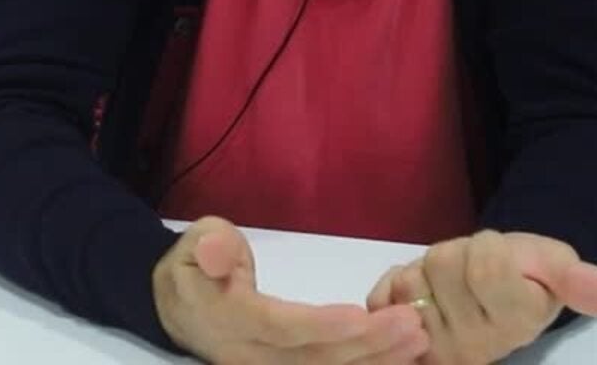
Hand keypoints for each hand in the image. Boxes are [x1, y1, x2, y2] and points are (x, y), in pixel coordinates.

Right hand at [155, 216, 431, 363]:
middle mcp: (250, 355)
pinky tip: (400, 358)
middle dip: (366, 345)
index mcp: (229, 320)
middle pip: (313, 358)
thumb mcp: (195, 243)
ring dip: (374, 361)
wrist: (178, 307)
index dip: (320, 325)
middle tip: (412, 324)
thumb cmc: (195, 266)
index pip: (279, 327)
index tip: (362, 316)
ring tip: (417, 341)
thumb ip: (210, 247)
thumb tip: (217, 252)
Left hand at [364, 230, 596, 364]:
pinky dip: (395, 284)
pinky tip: (418, 295)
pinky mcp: (398, 345)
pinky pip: (382, 294)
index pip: (487, 262)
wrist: (492, 289)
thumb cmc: (527, 275)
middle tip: (474, 271)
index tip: (505, 260)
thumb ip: (583, 282)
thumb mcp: (557, 266)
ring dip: (427, 269)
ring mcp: (434, 349)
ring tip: (450, 285)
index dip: (492, 247)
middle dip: (459, 254)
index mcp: (517, 326)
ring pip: (413, 277)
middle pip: (444, 264)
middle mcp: (474, 347)